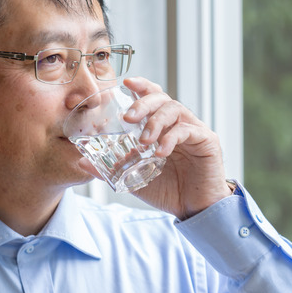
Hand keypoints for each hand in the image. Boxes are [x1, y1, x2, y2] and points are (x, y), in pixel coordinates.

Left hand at [77, 77, 232, 218]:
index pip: (153, 98)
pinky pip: (188, 131)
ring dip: (156, 121)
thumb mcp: (135, 179)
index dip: (141, 86)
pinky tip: (160, 151)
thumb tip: (83, 163)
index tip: (126, 83)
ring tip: (144, 140)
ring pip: (175, 110)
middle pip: (162, 98)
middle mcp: (179, 123)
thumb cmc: (168, 190)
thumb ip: (112, 169)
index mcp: (163, 127)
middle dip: (143, 103)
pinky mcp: (208, 141)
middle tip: (128, 117)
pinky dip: (172, 138)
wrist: (194, 209)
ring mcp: (194, 130)